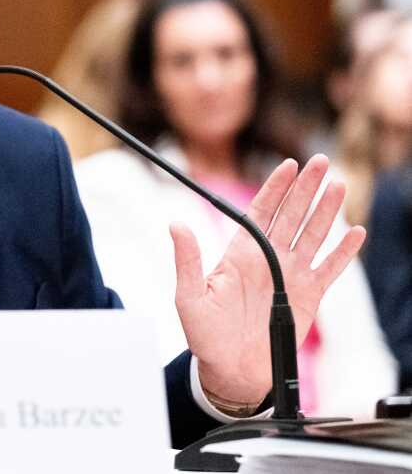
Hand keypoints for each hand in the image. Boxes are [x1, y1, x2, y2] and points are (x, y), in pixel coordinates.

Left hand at [170, 155, 365, 407]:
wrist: (230, 370)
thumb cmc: (205, 334)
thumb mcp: (189, 295)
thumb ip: (187, 260)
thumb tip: (175, 224)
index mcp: (240, 253)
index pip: (262, 211)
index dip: (276, 187)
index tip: (288, 164)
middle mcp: (268, 258)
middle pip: (292, 215)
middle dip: (305, 187)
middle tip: (320, 161)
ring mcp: (290, 276)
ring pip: (313, 235)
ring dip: (326, 211)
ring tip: (337, 185)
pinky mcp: (308, 297)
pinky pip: (330, 269)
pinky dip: (343, 252)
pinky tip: (356, 233)